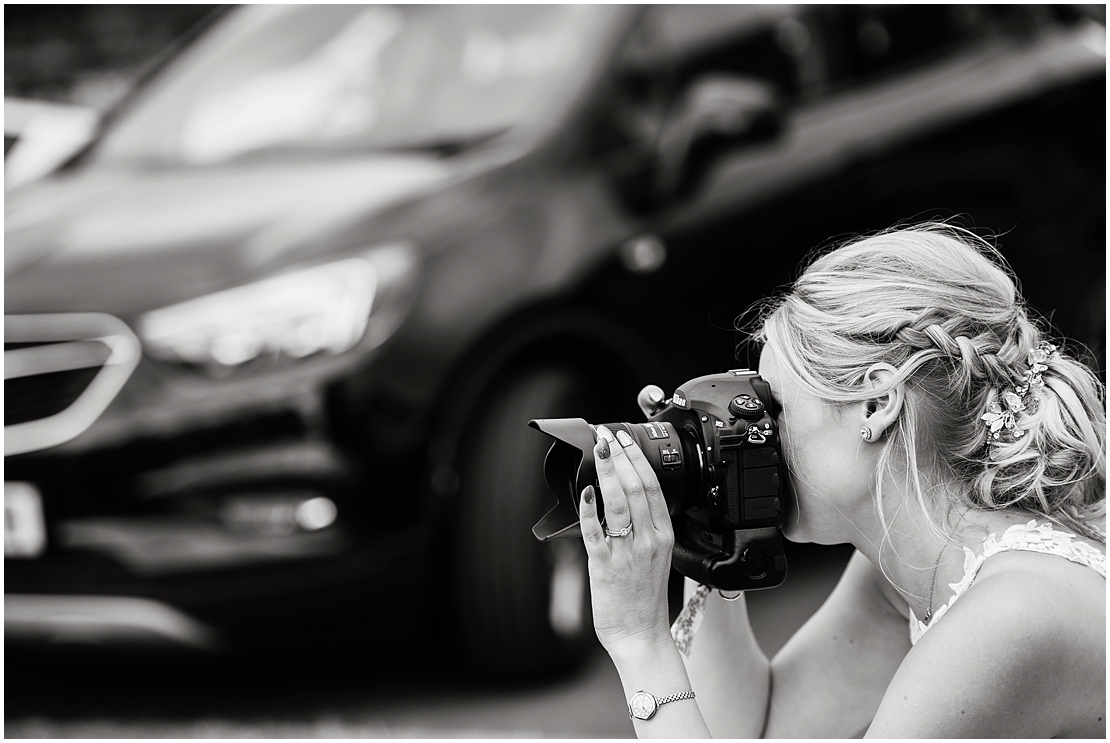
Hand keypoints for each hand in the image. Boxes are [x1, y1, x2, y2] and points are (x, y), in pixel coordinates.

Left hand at [580, 425, 674, 657]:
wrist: (641, 635)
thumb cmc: (645, 598)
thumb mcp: (656, 557)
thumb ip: (645, 529)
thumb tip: (622, 499)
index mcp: (663, 536)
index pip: (653, 488)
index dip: (638, 460)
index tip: (624, 440)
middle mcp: (648, 541)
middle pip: (636, 488)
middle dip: (621, 457)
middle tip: (607, 437)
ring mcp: (627, 553)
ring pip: (618, 503)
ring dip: (607, 473)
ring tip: (598, 453)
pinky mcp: (605, 566)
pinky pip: (596, 532)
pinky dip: (590, 509)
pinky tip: (586, 492)